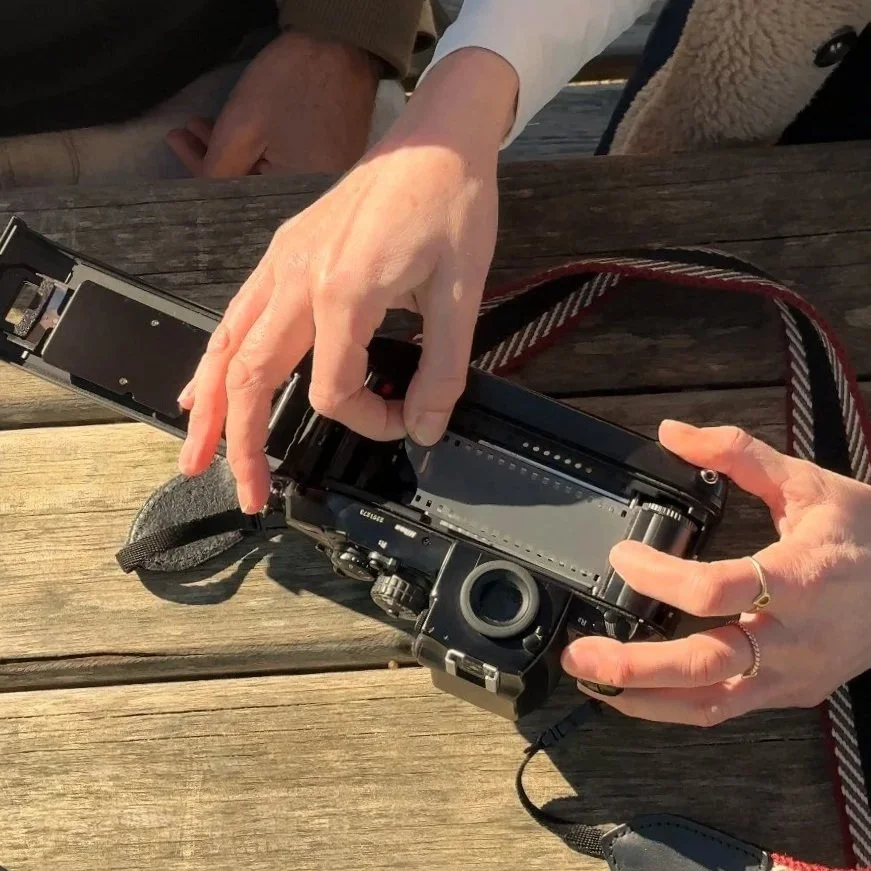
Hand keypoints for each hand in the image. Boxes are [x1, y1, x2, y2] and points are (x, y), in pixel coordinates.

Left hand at [166, 31, 380, 176]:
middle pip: (257, 189)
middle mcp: (319, 197)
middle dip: (218, 162)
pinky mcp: (332, 161)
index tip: (182, 152)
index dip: (207, 178)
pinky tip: (240, 132)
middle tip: (184, 136)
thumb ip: (217, 170)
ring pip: (271, 176)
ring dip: (236, 154)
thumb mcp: (240, 130)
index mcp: (302, 197)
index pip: (243, 200)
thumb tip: (203, 194)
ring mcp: (328, 180)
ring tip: (201, 126)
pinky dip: (262, 151)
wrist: (342, 44)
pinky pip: (290, 166)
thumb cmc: (291, 85)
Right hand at [176, 48, 519, 512]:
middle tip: (245, 494)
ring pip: (227, 346)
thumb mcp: (461, 292)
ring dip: (211, 408)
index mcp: (341, 292)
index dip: (366, 421)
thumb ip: (441, 370)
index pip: (332, 391)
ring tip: (197, 455)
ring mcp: (281, 263)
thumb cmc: (451, 200)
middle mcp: (297, 279)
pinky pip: (236, 315)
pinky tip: (203, 386)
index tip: (401, 420)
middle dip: (242, 444)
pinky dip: (215, 358)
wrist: (438, 136)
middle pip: (250, 378)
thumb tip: (425, 426)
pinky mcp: (284, 254)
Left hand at [561, 418, 870, 726]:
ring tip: (592, 682)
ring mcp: (793, 673)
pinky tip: (636, 694)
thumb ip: (737, 453)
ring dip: (644, 698)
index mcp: (801, 577)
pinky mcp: (791, 692)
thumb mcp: (806, 481)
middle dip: (633, 665)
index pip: (716, 589)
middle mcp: (795, 636)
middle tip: (578, 656)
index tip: (621, 554)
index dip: (658, 576)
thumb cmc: (864, 534)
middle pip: (705, 663)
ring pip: (712, 703)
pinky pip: (727, 708)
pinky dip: (676, 706)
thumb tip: (672, 432)